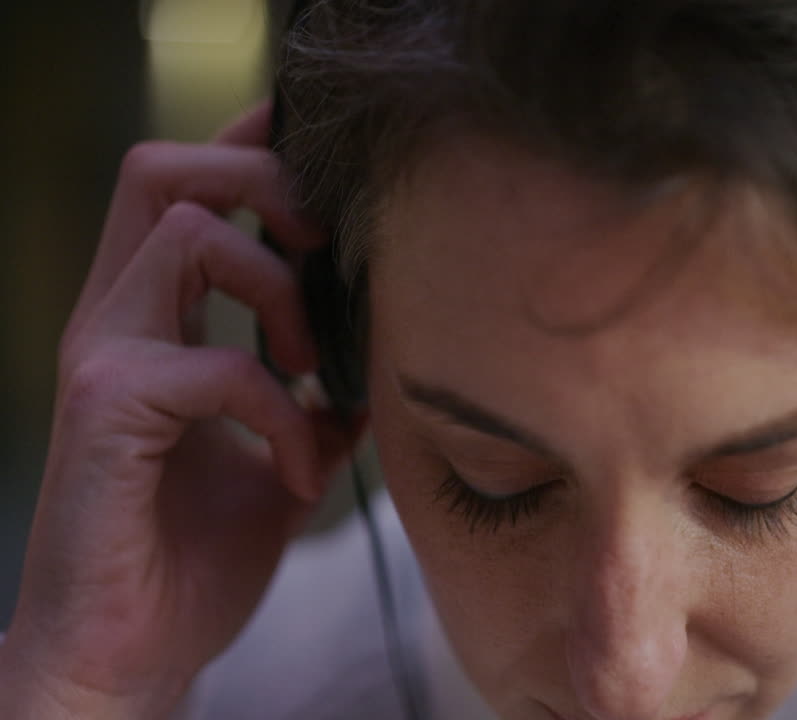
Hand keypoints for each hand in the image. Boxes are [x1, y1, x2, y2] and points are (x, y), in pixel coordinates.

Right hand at [0, 103, 361, 717]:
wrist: (133, 654)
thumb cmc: (192, 558)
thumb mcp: (278, 461)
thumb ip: (315, 403)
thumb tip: (372, 374)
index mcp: (152, 323)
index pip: (183, 192)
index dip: (245, 145)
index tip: (311, 140)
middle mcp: (117, 323)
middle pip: (166, 172)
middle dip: (265, 182)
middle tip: (326, 250)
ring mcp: (104, 361)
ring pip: (188, 233)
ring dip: (279, 289)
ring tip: (314, 369)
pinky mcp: (108, 411)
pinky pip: (219, 364)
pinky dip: (284, 414)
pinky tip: (303, 472)